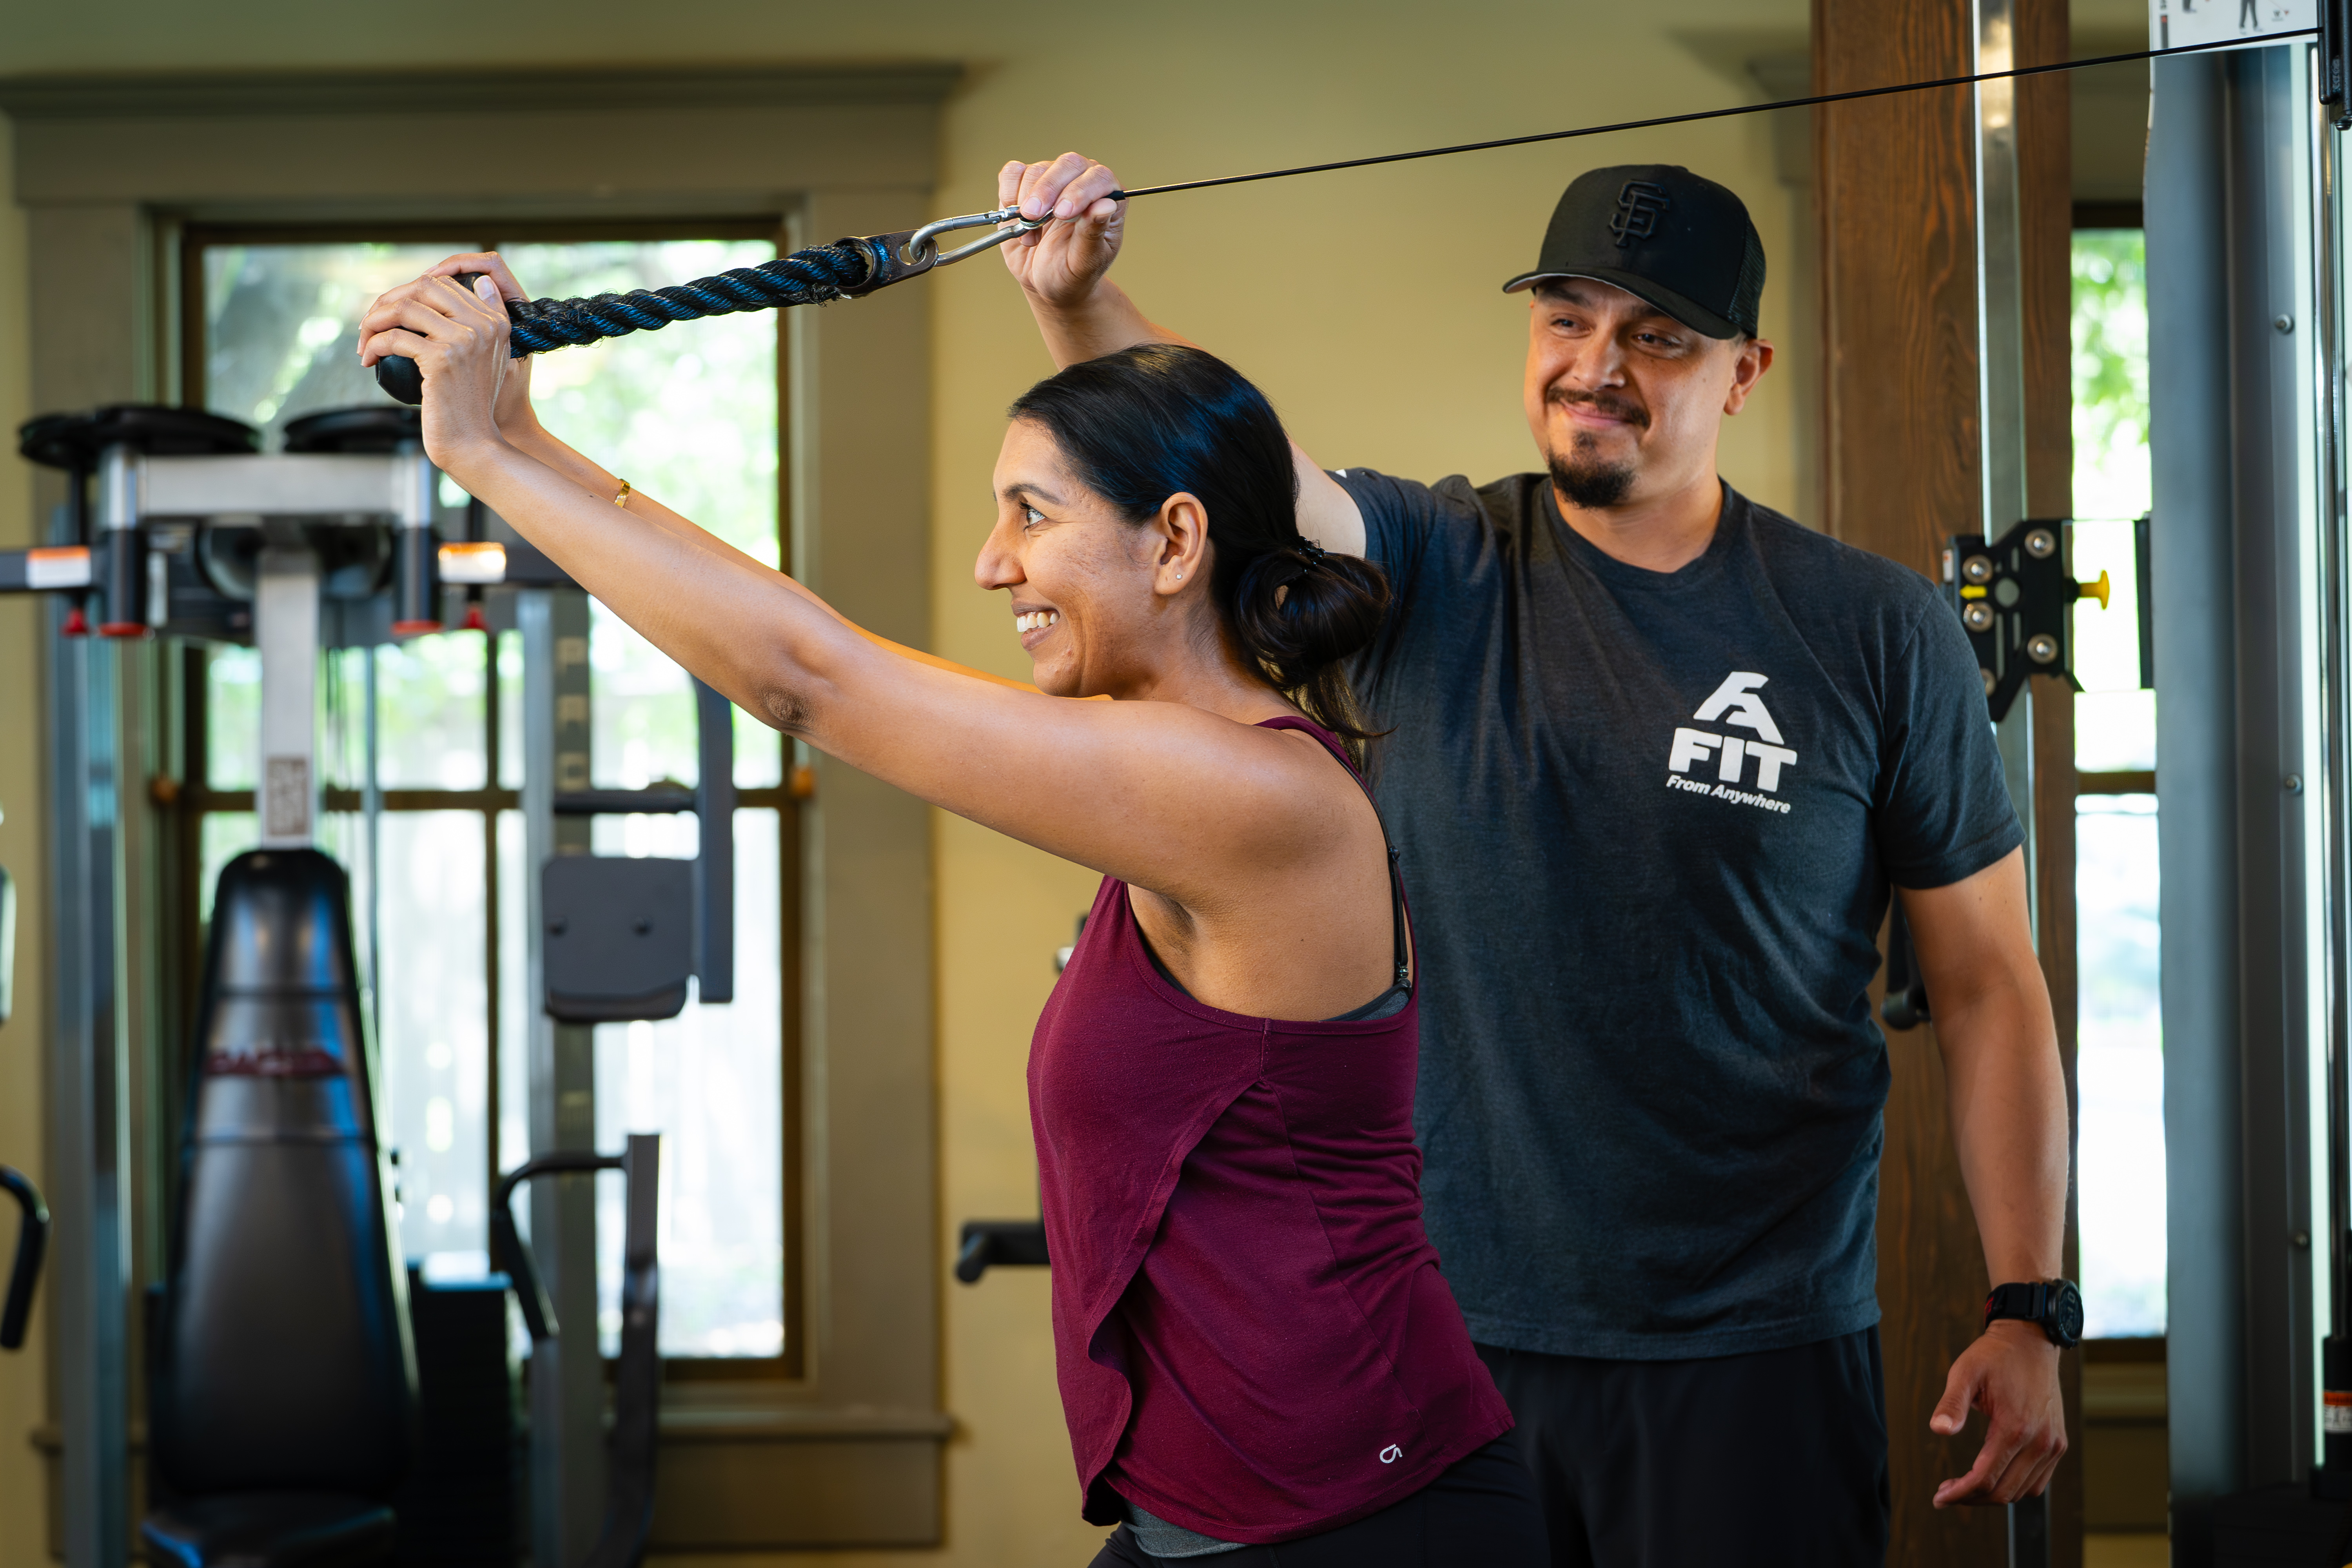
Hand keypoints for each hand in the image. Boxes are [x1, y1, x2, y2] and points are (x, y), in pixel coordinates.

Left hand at [358, 252, 541, 439]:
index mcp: (495, 321)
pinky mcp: (442, 360)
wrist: (474, 445)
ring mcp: (463, 341)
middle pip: (424, 286)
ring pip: (405, 307)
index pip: (446, 283)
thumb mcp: (489, 358)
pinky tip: (369, 358)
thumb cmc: (472, 407)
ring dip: (375, 320)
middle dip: (390, 299)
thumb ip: (485, 321)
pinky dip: (374, 345)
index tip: (393, 313)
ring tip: (365, 339)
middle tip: (372, 322)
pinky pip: (395, 337)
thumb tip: (481, 281)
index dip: (411, 292)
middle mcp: (483, 326)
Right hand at [996, 152, 1124, 313]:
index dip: (1080, 191)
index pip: (1099, 178)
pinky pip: (1013, 173)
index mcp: (1107, 198)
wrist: (1047, 282)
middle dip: (1048, 189)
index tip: (1062, 214)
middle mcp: (1082, 182)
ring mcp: (1054, 180)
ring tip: (1030, 234)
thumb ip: (1094, 233)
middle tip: (1033, 216)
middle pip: (1068, 164)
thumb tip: (1106, 204)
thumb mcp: (1085, 261)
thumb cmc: (1072, 273)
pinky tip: (1016, 218)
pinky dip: (1009, 194)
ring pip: (1038, 170)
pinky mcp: (1025, 183)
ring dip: (1027, 201)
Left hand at [1929, 1322, 2066, 1506]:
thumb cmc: (1994, 1357)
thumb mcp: (1964, 1373)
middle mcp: (2039, 1441)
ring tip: (1966, 1487)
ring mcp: (2052, 1444)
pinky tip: (1994, 1477)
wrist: (2031, 1341)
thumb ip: (1951, 1404)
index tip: (1939, 1497)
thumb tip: (1939, 1430)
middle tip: (1947, 1494)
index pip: (1985, 1478)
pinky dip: (2016, 1487)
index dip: (1960, 1493)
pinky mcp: (2058, 1443)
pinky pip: (2039, 1480)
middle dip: (1972, 1498)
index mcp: (2015, 1427)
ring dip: (1993, 1495)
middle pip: (2004, 1491)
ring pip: (2023, 1491)